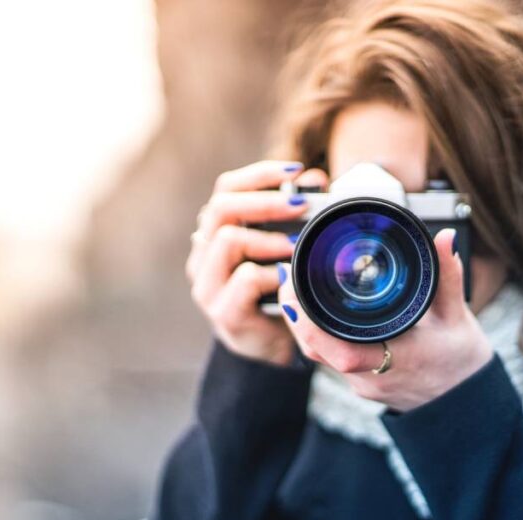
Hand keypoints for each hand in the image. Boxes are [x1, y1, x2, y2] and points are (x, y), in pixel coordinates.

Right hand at [186, 160, 326, 365]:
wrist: (275, 346)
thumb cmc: (281, 289)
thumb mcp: (290, 247)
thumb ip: (299, 213)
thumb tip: (317, 178)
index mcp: (217, 231)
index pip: (226, 189)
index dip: (259, 175)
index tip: (296, 169)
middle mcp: (204, 254)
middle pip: (221, 208)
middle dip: (266, 201)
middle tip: (302, 204)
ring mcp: (208, 284)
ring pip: (226, 239)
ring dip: (268, 237)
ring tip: (297, 245)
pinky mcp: (223, 312)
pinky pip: (243, 280)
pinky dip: (272, 273)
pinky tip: (291, 277)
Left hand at [277, 228, 493, 410]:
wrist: (464, 402)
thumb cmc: (462, 362)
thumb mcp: (457, 317)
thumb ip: (448, 276)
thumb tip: (445, 238)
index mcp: (398, 361)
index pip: (344, 353)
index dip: (312, 326)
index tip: (296, 292)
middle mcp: (373, 377)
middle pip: (318, 351)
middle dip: (296, 314)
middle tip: (287, 274)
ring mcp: (364, 385)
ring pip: (319, 356)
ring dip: (303, 324)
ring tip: (293, 286)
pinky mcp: (361, 385)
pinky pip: (329, 359)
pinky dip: (318, 334)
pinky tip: (314, 311)